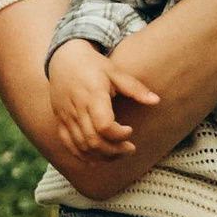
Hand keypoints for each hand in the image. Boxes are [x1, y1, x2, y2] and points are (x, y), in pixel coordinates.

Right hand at [48, 36, 161, 160]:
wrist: (63, 59)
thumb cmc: (92, 65)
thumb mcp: (115, 72)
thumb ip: (135, 88)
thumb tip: (156, 101)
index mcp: (92, 96)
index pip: (104, 126)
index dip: (119, 135)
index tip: (130, 130)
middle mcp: (77, 109)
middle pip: (94, 141)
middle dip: (115, 151)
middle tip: (130, 148)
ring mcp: (66, 117)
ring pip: (82, 147)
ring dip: (102, 156)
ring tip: (118, 153)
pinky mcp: (60, 122)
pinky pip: (69, 146)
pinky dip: (84, 156)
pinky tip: (99, 157)